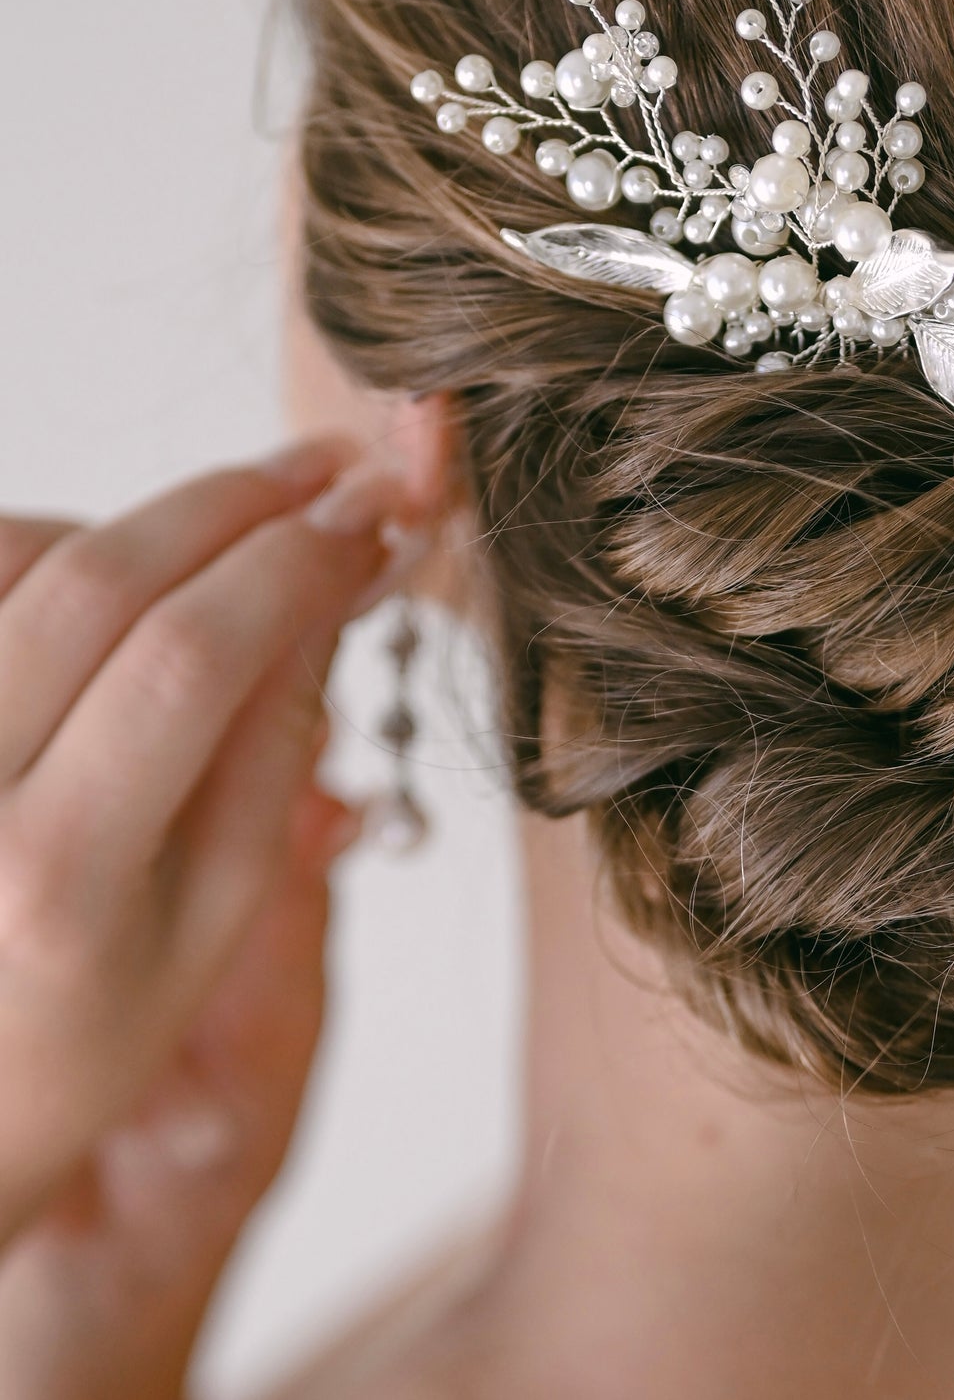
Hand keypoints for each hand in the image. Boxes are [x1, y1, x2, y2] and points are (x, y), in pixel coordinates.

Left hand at [0, 442, 419, 1397]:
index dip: (294, 564)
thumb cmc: (73, 1032)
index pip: (190, 660)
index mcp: (53, 884)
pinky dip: (52, 550)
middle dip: (231, 501)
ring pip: (24, 553)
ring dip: (140, 528)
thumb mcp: (211, 924)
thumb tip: (338, 581)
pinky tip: (105, 596)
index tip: (370, 520)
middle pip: (98, 579)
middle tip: (322, 471)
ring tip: (211, 565)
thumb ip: (273, 749)